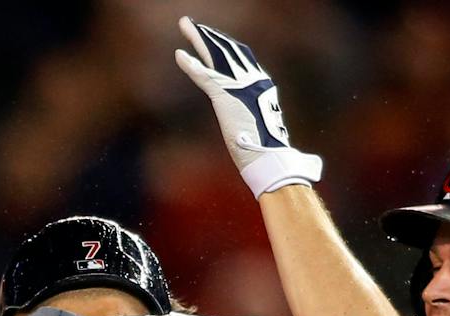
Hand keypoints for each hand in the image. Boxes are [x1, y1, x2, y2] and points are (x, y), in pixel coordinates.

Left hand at [174, 17, 321, 196]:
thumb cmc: (266, 150)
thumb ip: (253, 114)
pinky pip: (204, 77)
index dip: (225, 45)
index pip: (242, 57)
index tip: (212, 36)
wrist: (269, 158)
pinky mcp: (225, 97)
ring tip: (184, 26)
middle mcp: (252, 80)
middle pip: (226, 51)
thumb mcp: (260, 126)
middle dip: (208, 35)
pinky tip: (179, 55)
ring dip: (197, 39)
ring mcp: (238, 86)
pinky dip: (191, 65)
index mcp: (262, 85)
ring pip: (214, 56)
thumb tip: (252, 125)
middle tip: (191, 24)